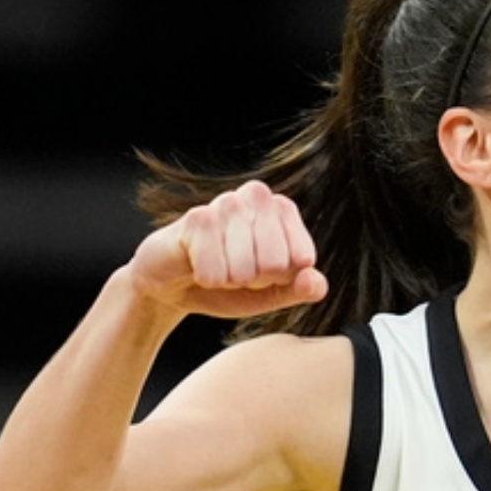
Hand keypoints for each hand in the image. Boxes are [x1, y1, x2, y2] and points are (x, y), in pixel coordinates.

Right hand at [127, 180, 328, 317]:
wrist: (174, 286)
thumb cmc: (229, 285)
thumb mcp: (271, 293)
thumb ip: (300, 289)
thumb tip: (316, 283)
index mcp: (282, 209)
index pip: (303, 258)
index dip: (281, 279)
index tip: (263, 273)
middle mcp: (257, 196)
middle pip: (276, 264)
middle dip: (255, 280)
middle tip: (236, 272)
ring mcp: (226, 203)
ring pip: (244, 269)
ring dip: (229, 281)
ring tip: (218, 268)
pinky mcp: (196, 218)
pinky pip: (215, 271)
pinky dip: (208, 279)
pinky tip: (197, 266)